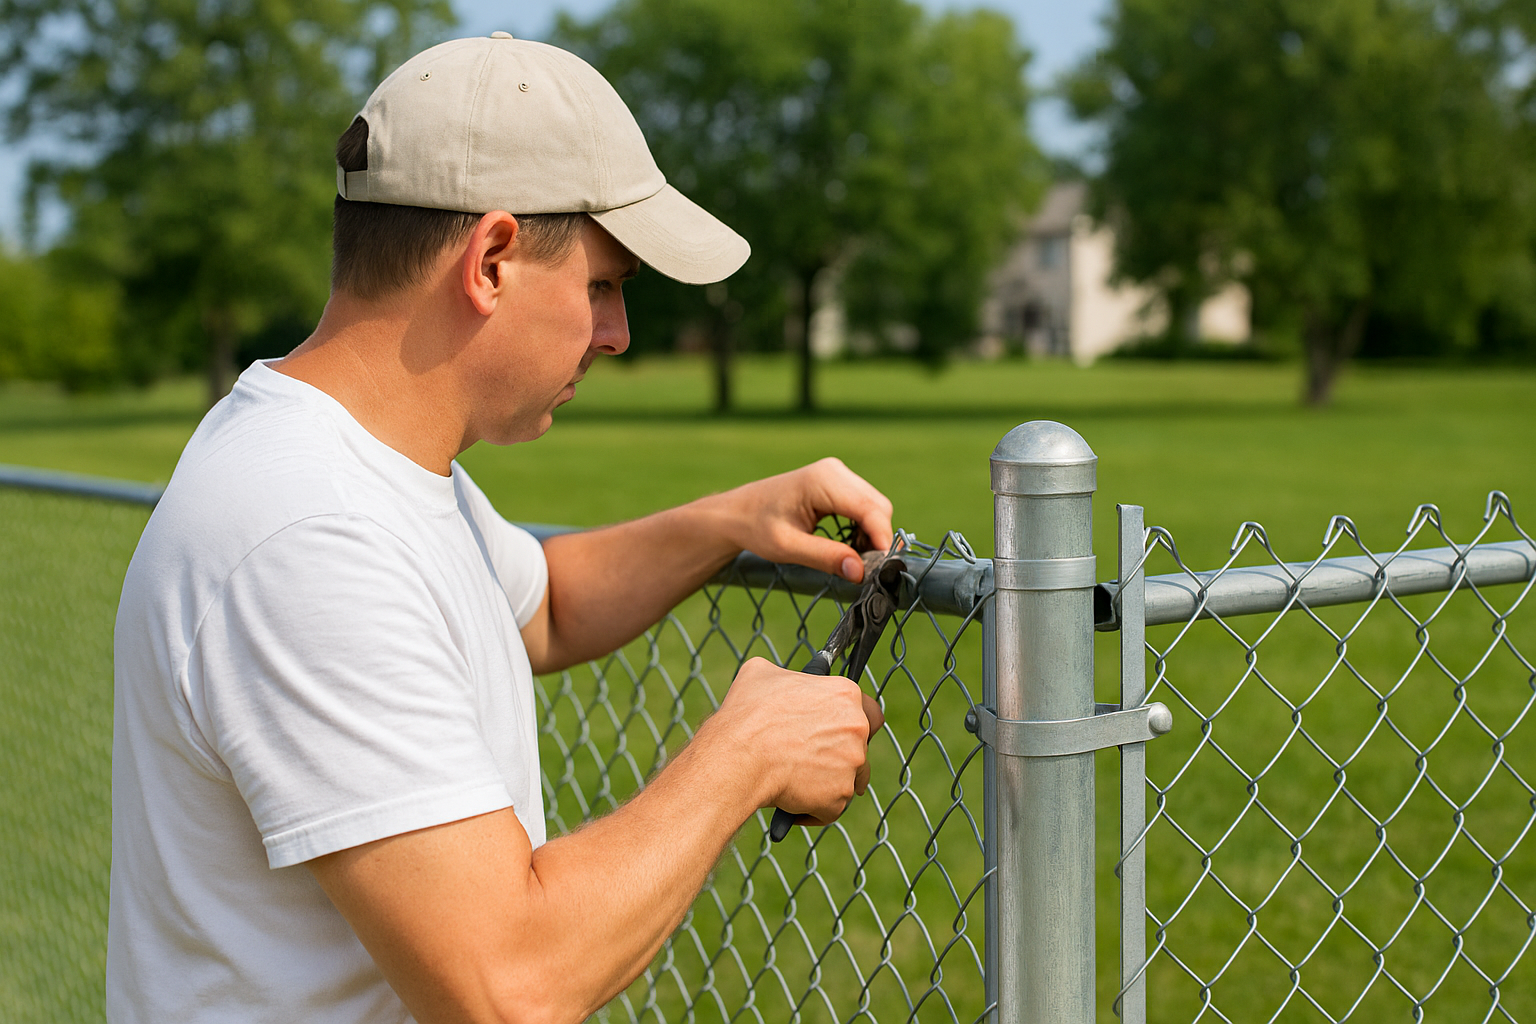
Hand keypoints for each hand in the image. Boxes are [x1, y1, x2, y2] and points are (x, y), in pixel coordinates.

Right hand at [706, 658, 884, 825]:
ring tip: (800, 782)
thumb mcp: (760, 674)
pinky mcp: (839, 797)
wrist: (738, 758)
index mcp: (845, 694)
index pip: (870, 709)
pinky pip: (831, 807)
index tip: (839, 730)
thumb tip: (781, 679)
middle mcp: (857, 728)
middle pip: (862, 745)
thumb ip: (785, 676)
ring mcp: (852, 764)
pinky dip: (813, 809)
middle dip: (844, 754)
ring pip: (849, 778)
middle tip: (819, 758)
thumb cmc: (747, 715)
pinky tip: (791, 802)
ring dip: (830, 782)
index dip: (854, 721)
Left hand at [719, 458, 893, 582]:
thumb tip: (860, 571)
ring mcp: (838, 474)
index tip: (881, 569)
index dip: (881, 539)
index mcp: (823, 481)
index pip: (869, 509)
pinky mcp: (838, 483)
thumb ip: (825, 558)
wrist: (738, 512)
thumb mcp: (787, 547)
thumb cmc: (756, 527)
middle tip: (865, 570)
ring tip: (853, 560)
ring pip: (875, 507)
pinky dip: (864, 528)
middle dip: (877, 539)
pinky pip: (864, 506)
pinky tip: (848, 546)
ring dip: (871, 535)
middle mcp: (835, 471)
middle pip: (878, 507)